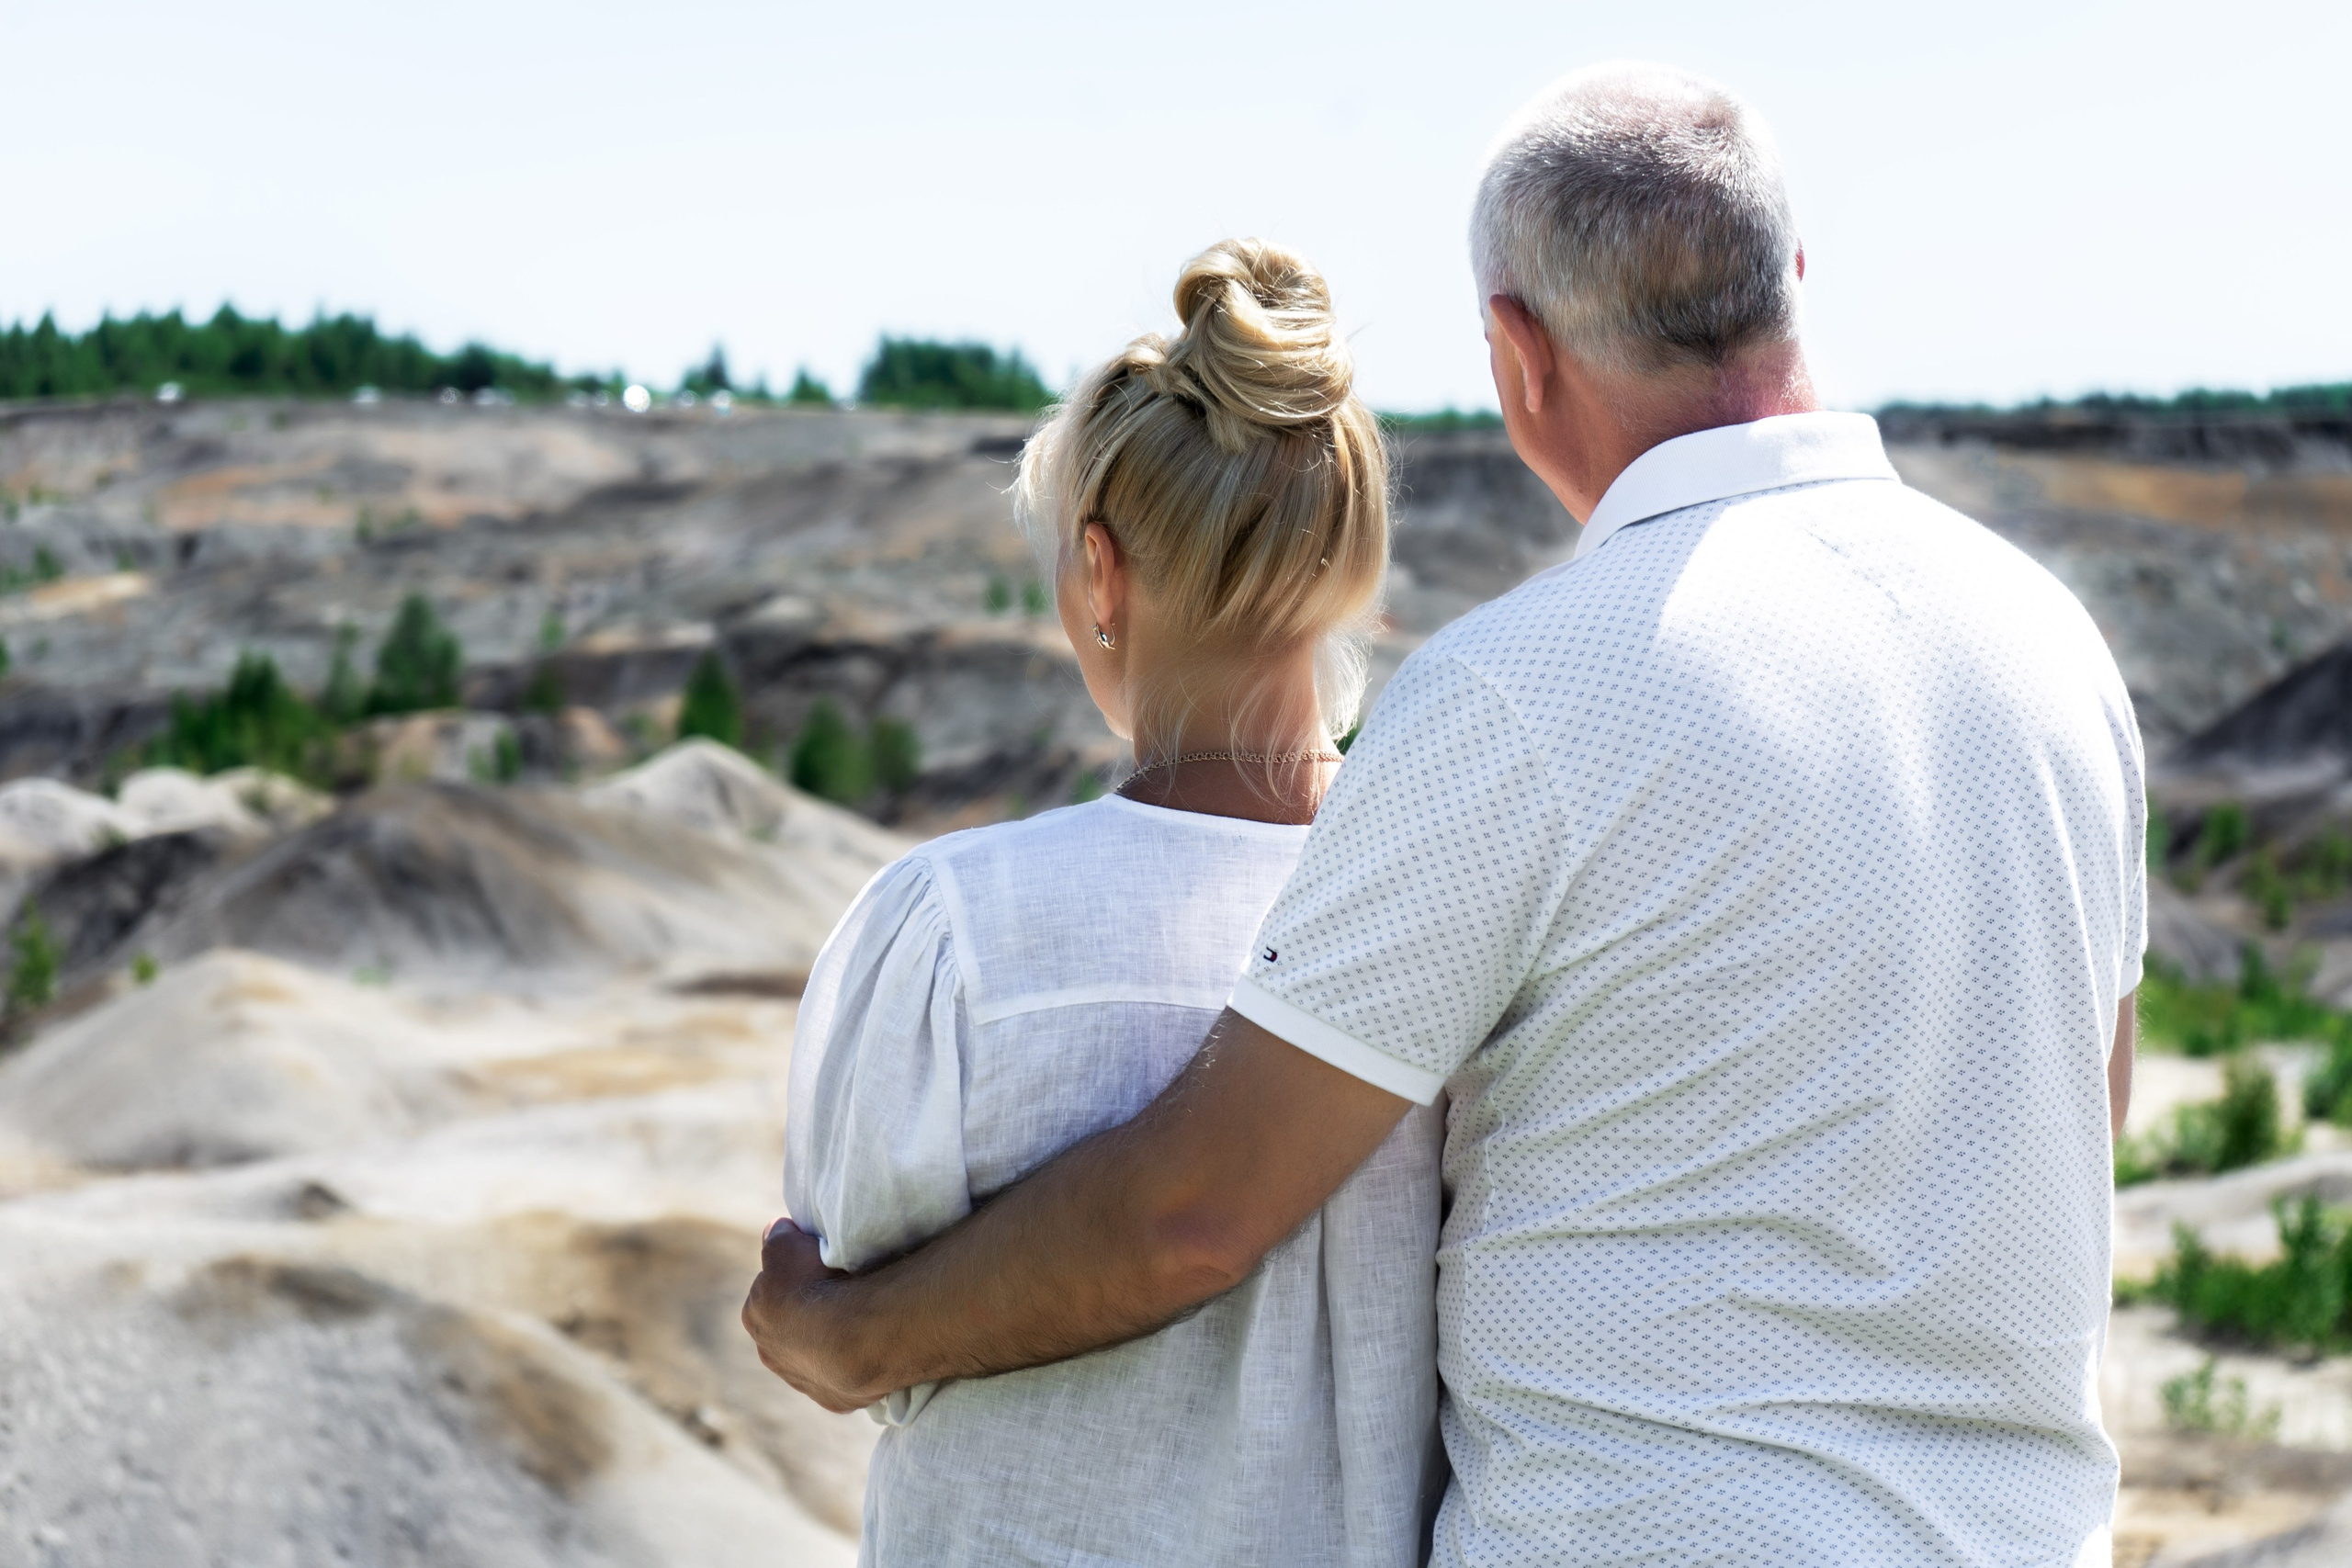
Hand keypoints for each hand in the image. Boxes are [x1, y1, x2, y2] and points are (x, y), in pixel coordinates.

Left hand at [741, 1219, 862, 1411]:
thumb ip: (777, 1237)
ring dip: (829, 1340)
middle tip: (839, 1293)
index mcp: (755, 1316)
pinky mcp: (834, 1400)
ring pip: (814, 1354)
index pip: (771, 1289)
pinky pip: (842, 1377)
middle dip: (808, 1313)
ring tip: (857, 1320)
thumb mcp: (789, 1244)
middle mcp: (771, 1353)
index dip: (795, 1276)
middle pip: (790, 1326)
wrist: (855, 1338)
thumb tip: (775, 1231)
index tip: (817, 1268)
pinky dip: (851, 1363)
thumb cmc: (819, 1286)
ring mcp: (803, 1381)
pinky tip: (866, 1346)